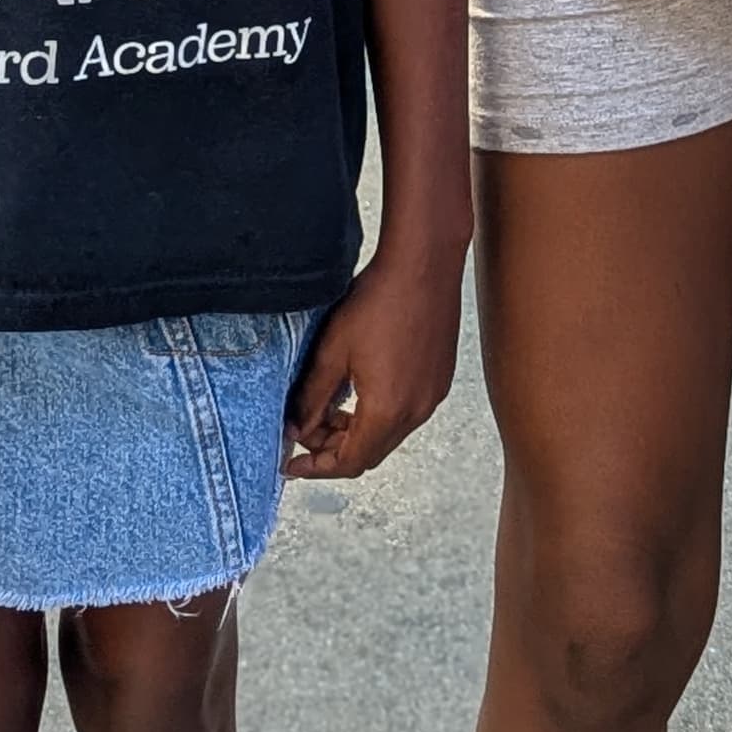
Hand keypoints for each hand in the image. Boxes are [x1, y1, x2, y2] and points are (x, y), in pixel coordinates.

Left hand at [284, 243, 461, 479]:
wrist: (424, 263)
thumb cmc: (379, 300)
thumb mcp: (332, 350)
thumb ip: (312, 397)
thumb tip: (297, 428)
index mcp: (387, 410)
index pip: (349, 462)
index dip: (317, 468)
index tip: (292, 464)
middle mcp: (416, 412)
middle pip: (370, 453)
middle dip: (334, 449)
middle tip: (304, 432)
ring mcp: (433, 396)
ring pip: (388, 435)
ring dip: (357, 432)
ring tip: (329, 410)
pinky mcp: (439, 379)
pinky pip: (406, 414)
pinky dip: (379, 415)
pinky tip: (359, 392)